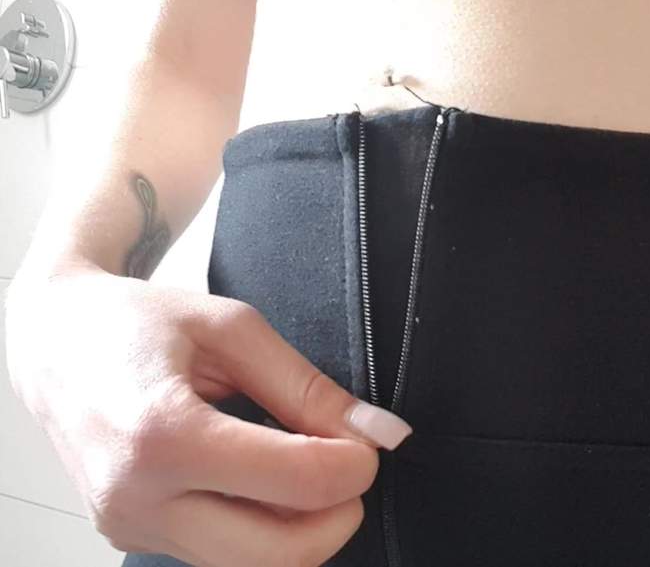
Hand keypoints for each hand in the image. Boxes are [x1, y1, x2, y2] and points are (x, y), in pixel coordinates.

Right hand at [4, 264, 412, 566]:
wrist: (54, 341)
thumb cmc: (138, 321)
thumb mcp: (233, 330)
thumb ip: (308, 387)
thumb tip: (380, 433)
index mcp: (163, 434)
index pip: (297, 483)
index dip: (355, 466)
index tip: (367, 441)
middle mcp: (139, 497)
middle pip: (279, 555)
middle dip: (338, 517)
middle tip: (348, 467)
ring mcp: (131, 526)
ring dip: (302, 530)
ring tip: (305, 469)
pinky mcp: (132, 535)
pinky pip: (220, 556)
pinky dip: (262, 530)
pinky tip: (264, 481)